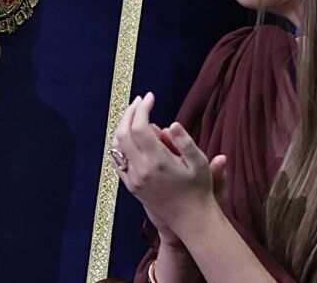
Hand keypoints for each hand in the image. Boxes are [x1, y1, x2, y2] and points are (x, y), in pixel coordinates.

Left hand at [112, 92, 224, 241]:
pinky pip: (117, 160)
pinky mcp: (130, 186)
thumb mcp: (199, 163)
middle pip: (123, 132)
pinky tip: (128, 136)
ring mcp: (133, 178)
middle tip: (140, 101)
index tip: (150, 97)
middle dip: (130, 112)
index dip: (142, 108)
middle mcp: (141, 169)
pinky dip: (119, 144)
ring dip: (122, 126)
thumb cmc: (199, 190)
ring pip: (117, 145)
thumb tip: (171, 124)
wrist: (190, 220)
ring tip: (135, 115)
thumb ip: (185, 142)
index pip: (140, 127)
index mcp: (158, 162)